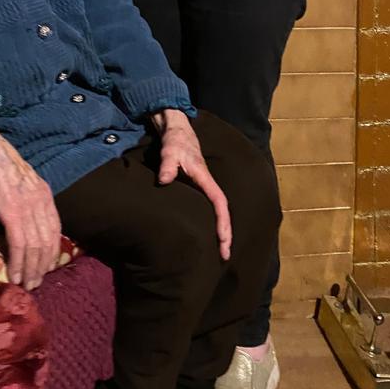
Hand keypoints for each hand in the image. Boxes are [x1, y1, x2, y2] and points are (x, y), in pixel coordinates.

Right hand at [0, 121, 61, 289]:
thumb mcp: (23, 181)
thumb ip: (29, 200)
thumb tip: (26, 221)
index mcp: (45, 194)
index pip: (55, 230)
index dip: (51, 253)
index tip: (45, 269)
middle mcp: (41, 201)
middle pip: (47, 242)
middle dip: (42, 266)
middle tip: (35, 284)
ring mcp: (27, 206)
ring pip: (35, 246)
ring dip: (30, 269)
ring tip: (25, 284)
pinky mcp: (11, 211)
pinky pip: (19, 242)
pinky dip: (18, 261)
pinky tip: (14, 274)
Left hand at [154, 110, 231, 259]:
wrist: (175, 131)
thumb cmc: (174, 141)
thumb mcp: (169, 150)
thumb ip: (167, 164)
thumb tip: (164, 180)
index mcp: (204, 178)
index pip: (219, 203)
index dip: (223, 222)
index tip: (224, 240)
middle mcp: (207, 185)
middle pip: (221, 212)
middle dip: (225, 235)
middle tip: (224, 257)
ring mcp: (202, 187)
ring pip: (215, 212)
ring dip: (219, 231)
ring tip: (217, 253)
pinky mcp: (196, 188)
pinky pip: (207, 208)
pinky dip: (210, 223)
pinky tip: (204, 235)